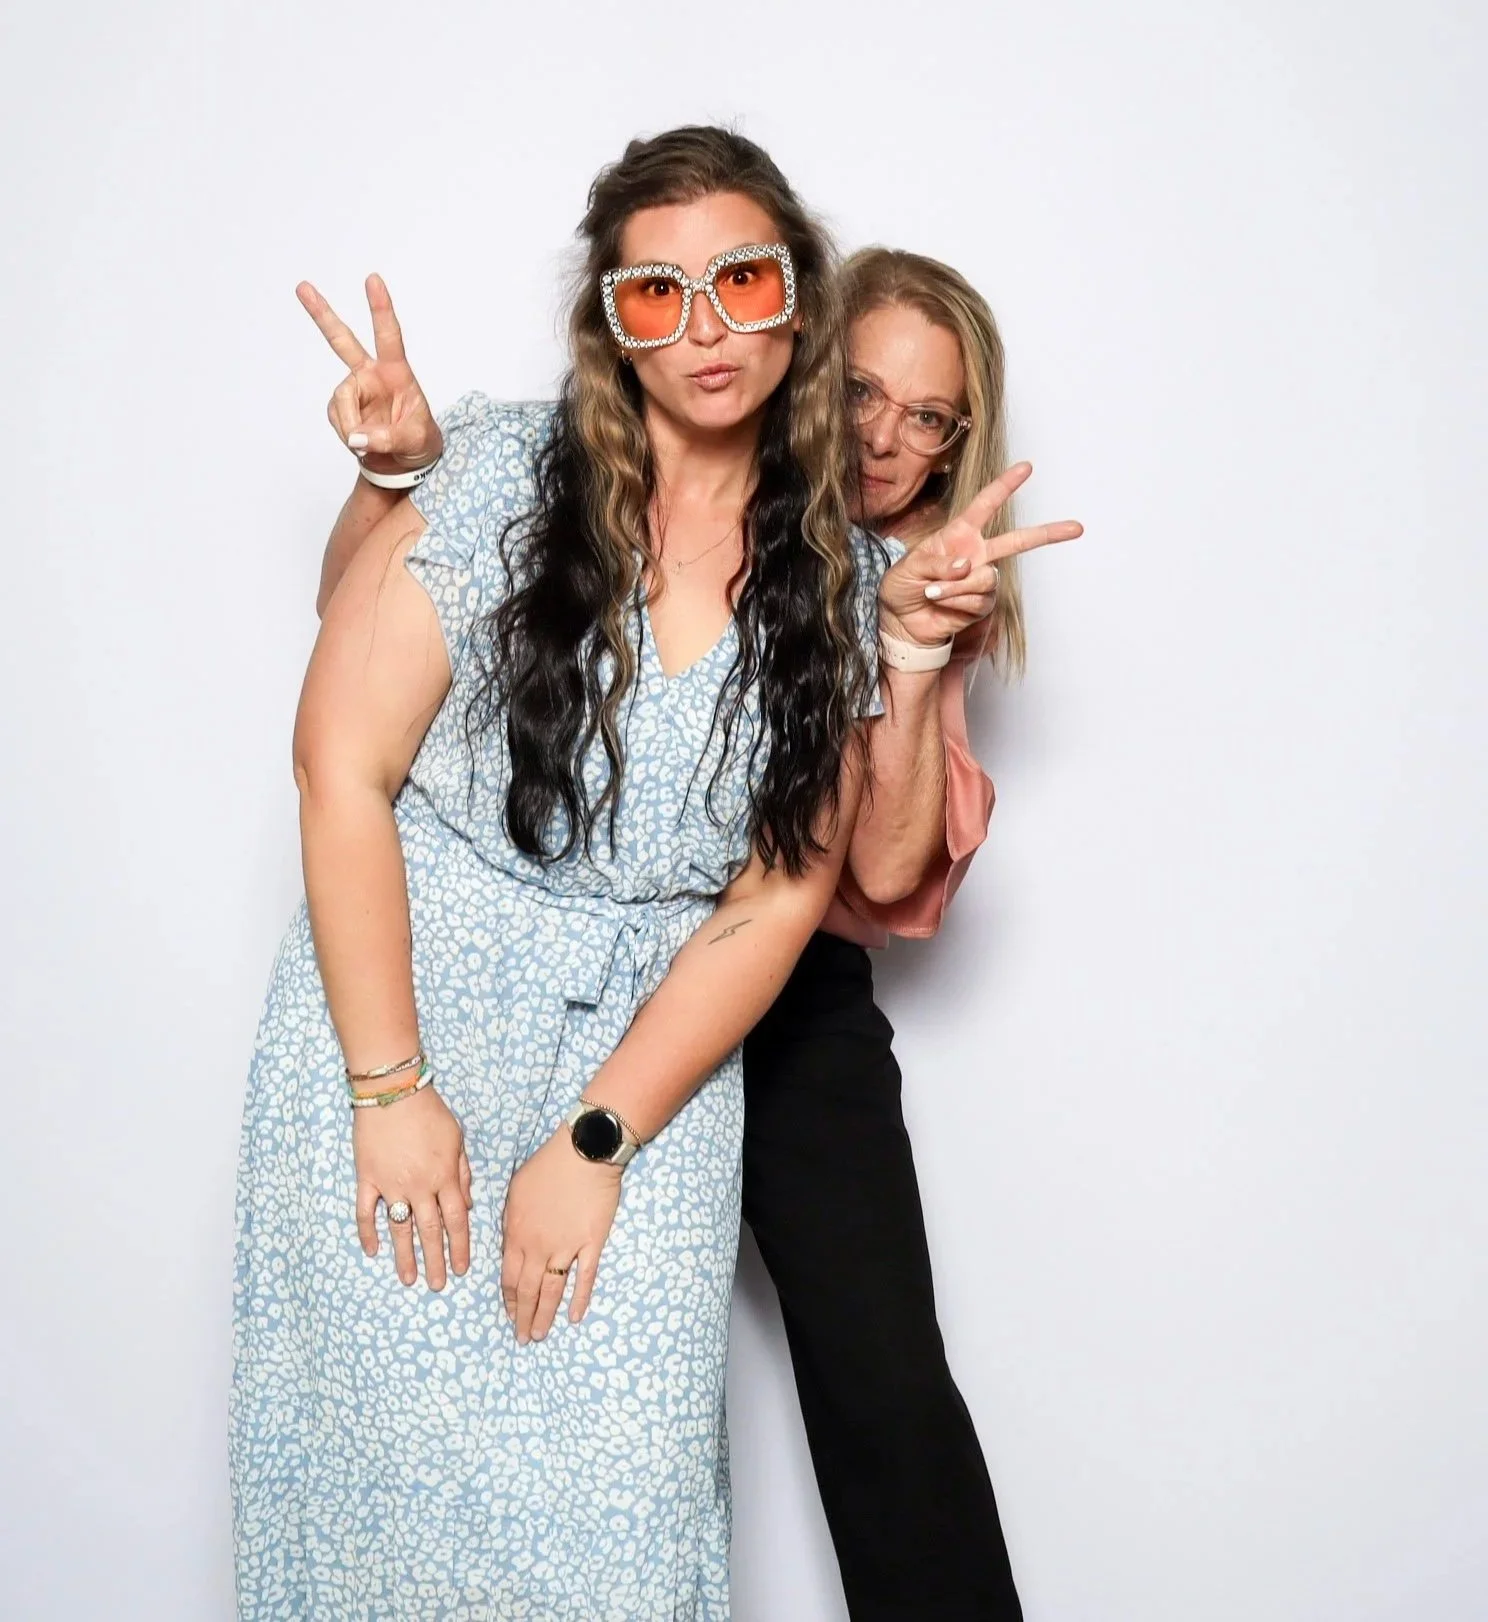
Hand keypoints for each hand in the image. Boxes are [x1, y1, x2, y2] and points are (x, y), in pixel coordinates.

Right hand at [296, 273, 441, 473]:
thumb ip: (389, 438)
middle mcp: (371, 375)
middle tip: (302, 287)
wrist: (404, 464)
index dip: (381, 308)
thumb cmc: (418, 442)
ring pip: (341, 401)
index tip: (373, 280)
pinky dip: (348, 436)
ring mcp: (354, 391)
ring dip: (352, 426)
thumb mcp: (416, 440)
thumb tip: (357, 437)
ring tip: (369, 443)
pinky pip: (338, 421)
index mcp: (396, 371)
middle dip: (322, 315)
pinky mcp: (341, 409)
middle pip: (342, 341)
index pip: (389, 336)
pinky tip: (361, 443)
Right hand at [353, 1086, 472, 1289]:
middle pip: (430, 1232)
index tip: (462, 1268)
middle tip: (437, 1285)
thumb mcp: (457, 1139)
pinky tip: (372, 1251)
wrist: (393, 1091)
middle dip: (436, 1261)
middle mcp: (420, 1186)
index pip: (457, 1220)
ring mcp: (391, 1185)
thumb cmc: (430, 1111)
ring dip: (405, 1256)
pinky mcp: (367, 1179)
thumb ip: (463, 1173)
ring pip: (399, 1229)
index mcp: (446, 1176)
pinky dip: (368, 1232)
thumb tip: (468, 1204)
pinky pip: (365, 1212)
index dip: (461, 1246)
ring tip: (408, 1279)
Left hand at [501, 1127, 622, 1343]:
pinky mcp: (591, 1244)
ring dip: (545, 1315)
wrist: (583, 1153)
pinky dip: (579, 1299)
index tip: (509, 1315)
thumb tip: (509, 1240)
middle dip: (523, 1316)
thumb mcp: (515, 1189)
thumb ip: (509, 1219)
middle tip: (522, 1338)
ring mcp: (566, 1247)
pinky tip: (574, 1317)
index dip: (509, 1299)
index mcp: (517, 1233)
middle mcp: (538, 1246)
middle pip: (528, 1290)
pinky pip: (584, 1277)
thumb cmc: (548, 1165)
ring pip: (552, 1290)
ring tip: (539, 1335)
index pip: (508, 1276)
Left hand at [879, 462, 1082, 647]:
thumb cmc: (903, 587)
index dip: (1004, 486)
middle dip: (1048, 534)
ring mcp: (981, 580)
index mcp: (959, 535)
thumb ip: (936, 563)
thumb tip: (968, 565)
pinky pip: (977, 601)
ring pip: (987, 578)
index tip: (1026, 468)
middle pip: (1017, 542)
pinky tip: (939, 602)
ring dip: (956, 586)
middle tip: (1077, 528)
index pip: (985, 506)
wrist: (902, 624)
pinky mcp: (980, 606)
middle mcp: (976, 555)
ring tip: (932, 591)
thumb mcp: (909, 567)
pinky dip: (955, 601)